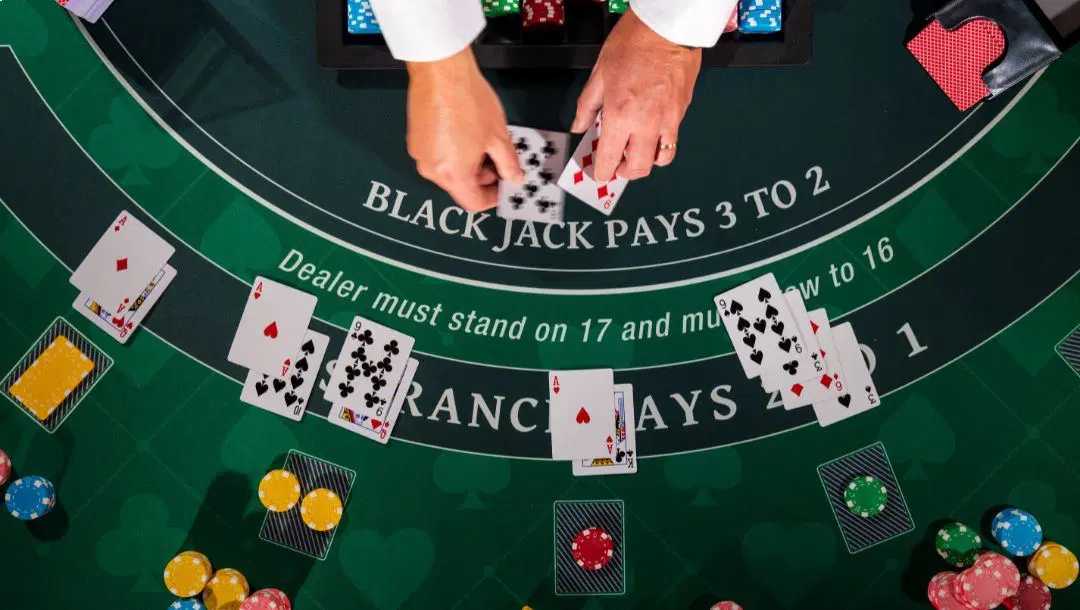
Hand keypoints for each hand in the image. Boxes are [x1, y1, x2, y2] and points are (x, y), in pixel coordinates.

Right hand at [406, 48, 523, 211]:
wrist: (441, 70)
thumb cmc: (466, 99)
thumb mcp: (498, 137)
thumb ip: (508, 164)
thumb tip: (514, 177)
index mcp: (452, 174)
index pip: (474, 203)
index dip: (493, 198)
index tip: (504, 187)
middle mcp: (431, 169)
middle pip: (461, 186)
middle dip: (483, 178)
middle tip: (499, 160)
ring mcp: (420, 154)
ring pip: (449, 171)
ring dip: (469, 164)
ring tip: (484, 142)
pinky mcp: (415, 140)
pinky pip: (438, 155)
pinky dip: (454, 152)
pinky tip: (466, 133)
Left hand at [571, 7, 701, 181]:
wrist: (667, 28)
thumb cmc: (634, 43)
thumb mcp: (599, 73)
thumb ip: (587, 106)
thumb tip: (579, 126)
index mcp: (620, 115)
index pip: (609, 160)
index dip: (602, 172)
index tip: (598, 173)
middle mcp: (646, 124)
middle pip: (637, 168)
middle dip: (624, 173)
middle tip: (615, 165)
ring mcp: (668, 120)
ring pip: (660, 160)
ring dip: (646, 162)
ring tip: (635, 152)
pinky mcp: (681, 112)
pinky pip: (672, 140)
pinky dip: (661, 145)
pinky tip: (650, 133)